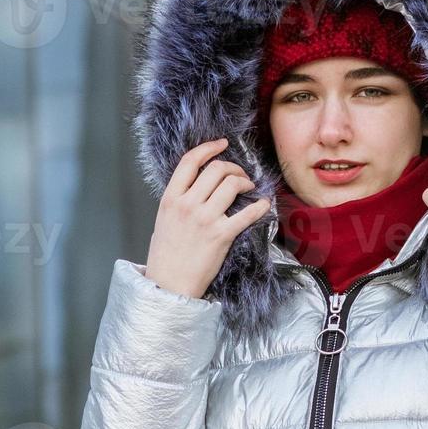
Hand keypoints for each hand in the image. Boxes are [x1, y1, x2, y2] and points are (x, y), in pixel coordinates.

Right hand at [145, 137, 269, 298]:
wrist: (169, 284)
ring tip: (248, 188)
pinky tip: (263, 204)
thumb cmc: (165, 254)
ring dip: (245, 182)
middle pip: (216, 169)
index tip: (221, 144)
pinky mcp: (221, 235)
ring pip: (232, 184)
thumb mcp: (164, 219)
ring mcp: (205, 219)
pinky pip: (247, 213)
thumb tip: (199, 184)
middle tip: (239, 175)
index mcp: (170, 198)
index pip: (190, 161)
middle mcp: (187, 205)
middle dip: (233, 167)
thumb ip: (179, 199)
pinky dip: (260, 205)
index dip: (208, 148)